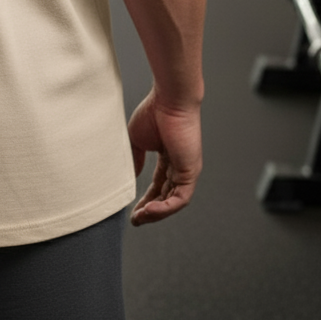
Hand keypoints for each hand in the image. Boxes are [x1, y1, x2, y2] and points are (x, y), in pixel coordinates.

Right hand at [128, 89, 201, 225]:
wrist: (168, 99)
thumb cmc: (153, 112)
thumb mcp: (136, 140)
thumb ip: (134, 160)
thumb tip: (129, 178)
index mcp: (168, 157)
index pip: (158, 185)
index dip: (145, 199)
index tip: (132, 210)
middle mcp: (179, 166)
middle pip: (166, 196)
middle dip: (150, 211)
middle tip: (136, 220)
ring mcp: (187, 170)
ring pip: (174, 201)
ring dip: (157, 213)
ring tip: (140, 218)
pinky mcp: (191, 171)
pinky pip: (180, 198)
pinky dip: (165, 207)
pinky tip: (149, 210)